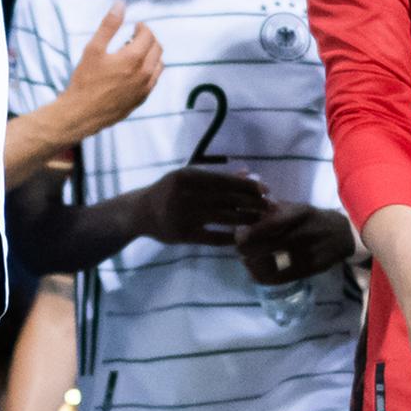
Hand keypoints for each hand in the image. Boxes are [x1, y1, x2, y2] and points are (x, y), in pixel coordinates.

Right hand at [49, 3, 161, 143]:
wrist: (81, 113)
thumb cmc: (85, 80)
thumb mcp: (94, 49)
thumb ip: (109, 25)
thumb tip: (120, 4)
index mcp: (134, 58)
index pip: (148, 35)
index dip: (142, 27)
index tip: (134, 26)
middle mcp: (144, 73)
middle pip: (157, 48)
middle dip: (148, 39)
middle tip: (133, 37)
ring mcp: (145, 88)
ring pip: (159, 65)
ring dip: (151, 55)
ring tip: (133, 53)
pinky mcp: (142, 99)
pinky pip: (154, 80)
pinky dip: (149, 70)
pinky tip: (134, 70)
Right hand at [130, 167, 268, 245]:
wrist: (140, 212)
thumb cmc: (169, 191)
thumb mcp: (189, 177)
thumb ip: (217, 175)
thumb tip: (248, 173)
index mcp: (188, 176)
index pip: (226, 181)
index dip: (248, 186)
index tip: (266, 190)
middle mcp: (186, 194)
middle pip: (228, 199)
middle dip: (253, 203)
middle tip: (271, 207)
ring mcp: (184, 215)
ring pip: (224, 218)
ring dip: (246, 219)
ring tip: (260, 220)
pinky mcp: (183, 235)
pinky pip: (213, 237)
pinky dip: (229, 237)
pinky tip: (241, 237)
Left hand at [235, 201, 354, 283]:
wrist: (342, 235)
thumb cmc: (313, 219)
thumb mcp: (296, 208)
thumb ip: (272, 210)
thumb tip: (246, 213)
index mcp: (296, 215)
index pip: (263, 227)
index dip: (245, 233)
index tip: (239, 233)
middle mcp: (300, 235)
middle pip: (261, 247)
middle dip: (244, 248)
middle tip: (241, 247)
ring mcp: (304, 255)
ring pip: (267, 265)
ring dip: (251, 263)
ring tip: (247, 259)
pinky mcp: (307, 270)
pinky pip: (277, 278)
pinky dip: (261, 276)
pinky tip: (256, 271)